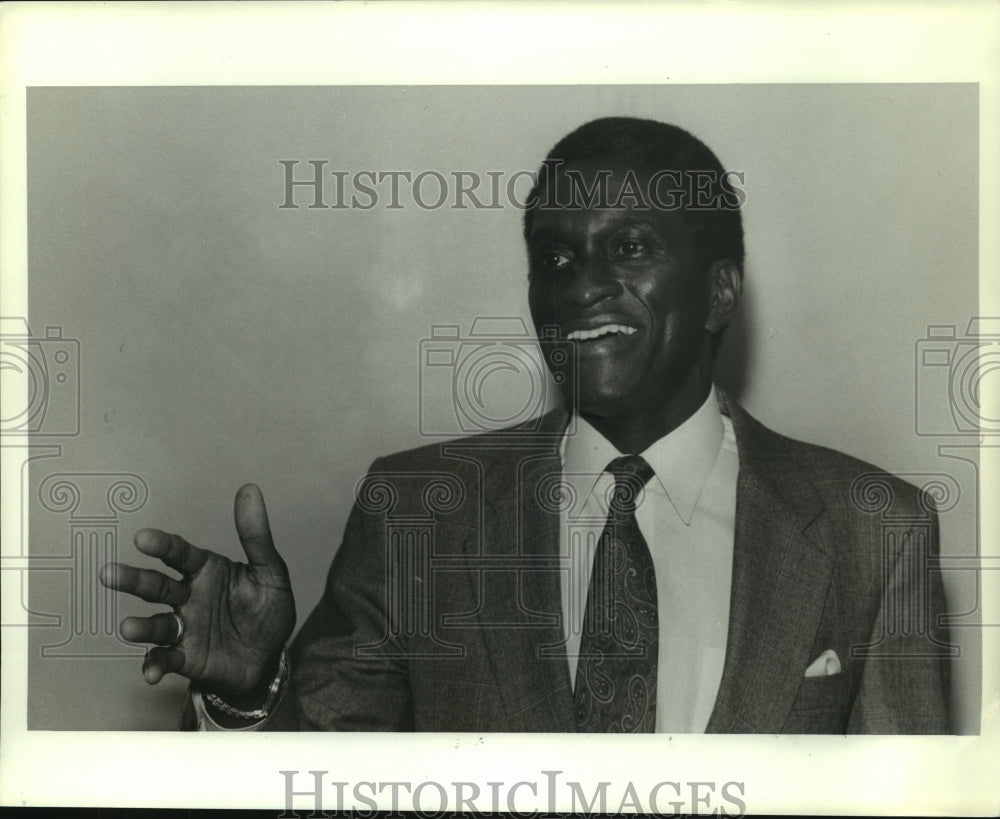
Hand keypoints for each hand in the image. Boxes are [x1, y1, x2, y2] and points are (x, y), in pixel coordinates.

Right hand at [99, 483, 295, 697]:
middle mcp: (188, 596)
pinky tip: (150, 672)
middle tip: (108, 573)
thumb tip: (250, 489)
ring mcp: (185, 628)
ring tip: (127, 628)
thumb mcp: (271, 571)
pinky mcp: (186, 657)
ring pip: (156, 624)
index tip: (142, 538)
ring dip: (141, 627)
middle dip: (133, 580)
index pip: (180, 554)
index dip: (162, 545)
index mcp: (206, 571)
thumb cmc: (267, 608)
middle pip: (156, 586)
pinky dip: (154, 665)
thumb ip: (256, 535)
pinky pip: (165, 659)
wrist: (271, 655)